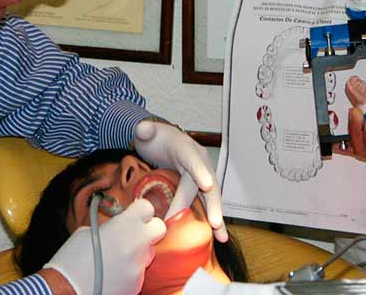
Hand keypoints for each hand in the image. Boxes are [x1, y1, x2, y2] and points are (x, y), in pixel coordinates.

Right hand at [44, 198, 165, 294]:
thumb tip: (117, 225)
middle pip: (159, 228)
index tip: (133, 214)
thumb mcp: (87, 232)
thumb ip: (109, 226)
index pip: (147, 207)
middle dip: (149, 229)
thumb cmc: (71, 260)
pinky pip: (140, 272)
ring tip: (118, 258)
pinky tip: (114, 273)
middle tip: (134, 233)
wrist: (66, 291)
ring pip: (149, 252)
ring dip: (138, 252)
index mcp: (124, 225)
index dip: (139, 210)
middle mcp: (137, 243)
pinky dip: (130, 271)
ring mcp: (139, 266)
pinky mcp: (137, 285)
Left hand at [134, 119, 227, 241]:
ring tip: (221, 236)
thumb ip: (144, 130)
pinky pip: (206, 204)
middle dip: (212, 204)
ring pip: (211, 197)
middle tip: (215, 222)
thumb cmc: (155, 137)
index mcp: (187, 149)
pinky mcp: (199, 188)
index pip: (194, 161)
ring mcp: (202, 176)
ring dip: (216, 216)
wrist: (161, 141)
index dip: (200, 172)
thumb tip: (143, 130)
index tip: (206, 185)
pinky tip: (217, 236)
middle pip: (208, 185)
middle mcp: (199, 163)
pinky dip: (212, 218)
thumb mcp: (147, 131)